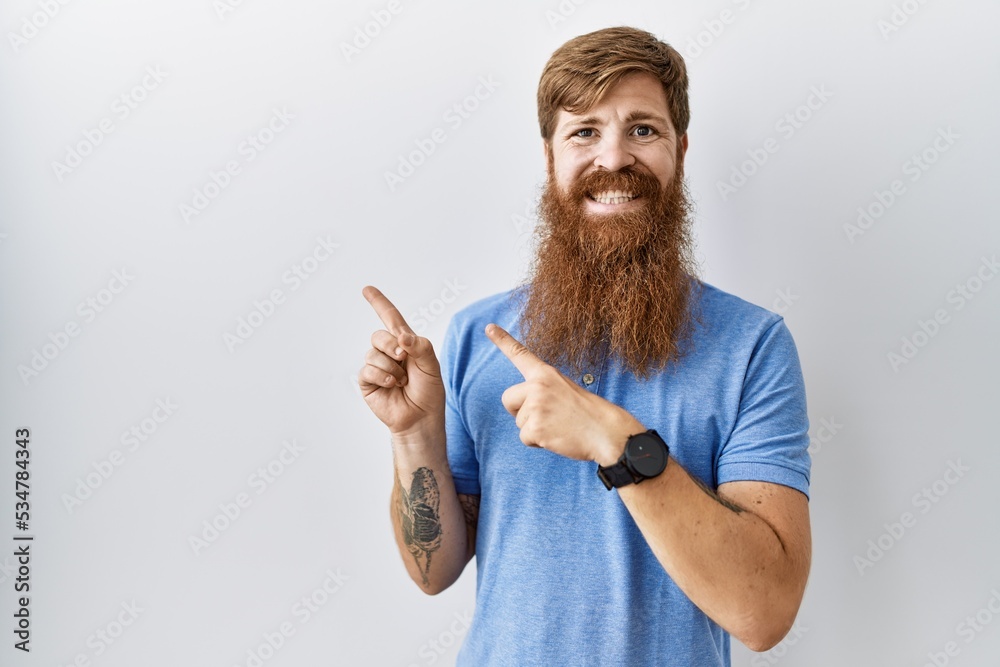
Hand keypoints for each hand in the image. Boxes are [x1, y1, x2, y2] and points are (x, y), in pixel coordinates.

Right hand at [359, 286, 444, 438]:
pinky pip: (368, 369)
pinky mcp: (367, 381)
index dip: (379, 303)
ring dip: (392, 368)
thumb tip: (401, 336)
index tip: (367, 289)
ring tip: (402, 381)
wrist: (421, 418)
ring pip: (373, 353)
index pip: (390, 318)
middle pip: (379, 335)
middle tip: (403, 359)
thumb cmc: (428, 392)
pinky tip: (393, 386)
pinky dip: (383, 377)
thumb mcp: (432, 365)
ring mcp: (376, 366)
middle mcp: (388, 352)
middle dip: (391, 345)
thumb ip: (420, 346)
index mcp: (405, 344)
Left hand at [485, 323, 642, 463]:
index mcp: (546, 374)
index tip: (488, 328)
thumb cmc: (589, 414)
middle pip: (508, 399)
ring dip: (534, 428)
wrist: (606, 433)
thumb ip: (544, 390)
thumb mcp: (566, 390)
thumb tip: (525, 406)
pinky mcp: (536, 428)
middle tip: (544, 416)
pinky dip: (538, 442)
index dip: (503, 340)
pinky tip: (557, 437)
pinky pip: (525, 438)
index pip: (520, 354)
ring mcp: (536, 407)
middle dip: (518, 411)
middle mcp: (538, 386)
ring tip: (559, 426)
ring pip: (518, 422)